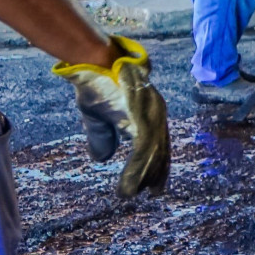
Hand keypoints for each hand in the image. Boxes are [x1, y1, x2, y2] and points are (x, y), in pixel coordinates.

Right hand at [52, 36, 169, 198]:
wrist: (93, 61)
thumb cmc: (97, 84)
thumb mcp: (97, 116)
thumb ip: (102, 136)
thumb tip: (102, 159)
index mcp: (148, 114)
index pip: (158, 143)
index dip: (157, 164)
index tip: (155, 184)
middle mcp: (155, 113)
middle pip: (161, 149)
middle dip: (157, 172)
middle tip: (154, 193)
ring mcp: (150, 113)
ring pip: (153, 152)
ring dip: (145, 174)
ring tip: (135, 193)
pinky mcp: (140, 114)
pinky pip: (143, 148)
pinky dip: (137, 168)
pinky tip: (131, 182)